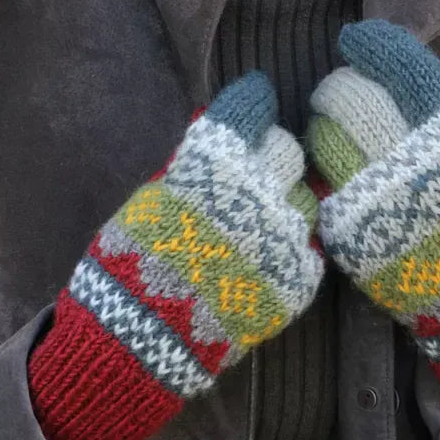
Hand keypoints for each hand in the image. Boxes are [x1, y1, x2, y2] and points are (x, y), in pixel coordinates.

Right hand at [30, 72, 323, 439]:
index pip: (249, 110)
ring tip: (260, 223)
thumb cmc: (131, 264)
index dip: (252, 101)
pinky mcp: (300, 277)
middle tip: (254, 170)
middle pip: (286, 150)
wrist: (143, 341)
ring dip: (285, 203)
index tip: (255, 99)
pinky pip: (308, 245)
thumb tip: (210, 124)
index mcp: (215, 164)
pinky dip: (290, 245)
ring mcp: (284, 236)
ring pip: (304, 197)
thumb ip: (188, 163)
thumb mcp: (148, 200)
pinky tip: (267, 256)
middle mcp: (258, 192)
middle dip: (270, 154)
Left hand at [307, 19, 439, 417]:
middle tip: (338, 93)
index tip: (356, 38)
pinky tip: (331, 170)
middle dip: (337, 87)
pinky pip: (317, 181)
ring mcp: (374, 196)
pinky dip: (319, 169)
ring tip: (332, 132)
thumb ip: (428, 114)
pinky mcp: (347, 230)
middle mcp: (411, 159)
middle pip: (350, 97)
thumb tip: (380, 69)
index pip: (402, 67)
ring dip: (321, 126)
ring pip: (322, 136)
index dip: (374, 45)